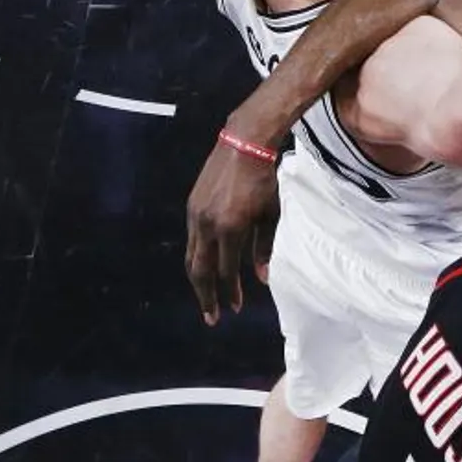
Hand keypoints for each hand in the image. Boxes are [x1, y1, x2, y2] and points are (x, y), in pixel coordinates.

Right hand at [184, 132, 281, 324]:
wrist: (243, 144)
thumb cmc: (264, 180)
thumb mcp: (270, 215)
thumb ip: (264, 248)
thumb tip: (262, 278)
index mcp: (229, 229)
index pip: (226, 271)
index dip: (230, 292)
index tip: (236, 307)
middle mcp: (207, 225)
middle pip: (200, 270)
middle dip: (206, 296)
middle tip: (212, 316)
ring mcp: (195, 215)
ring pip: (192, 257)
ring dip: (198, 280)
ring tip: (206, 297)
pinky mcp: (191, 205)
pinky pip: (191, 240)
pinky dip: (197, 258)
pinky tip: (205, 266)